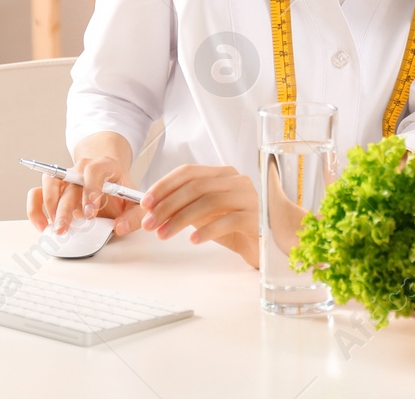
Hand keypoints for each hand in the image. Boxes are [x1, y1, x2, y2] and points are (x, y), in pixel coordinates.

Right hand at [27, 155, 141, 237]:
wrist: (108, 177)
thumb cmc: (119, 190)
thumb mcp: (134, 200)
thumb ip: (134, 215)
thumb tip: (120, 228)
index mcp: (104, 166)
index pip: (94, 170)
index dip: (91, 189)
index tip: (90, 211)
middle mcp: (81, 168)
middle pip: (69, 181)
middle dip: (65, 207)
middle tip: (65, 227)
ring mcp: (65, 177)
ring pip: (49, 184)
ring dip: (49, 206)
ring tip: (54, 227)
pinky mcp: (53, 187)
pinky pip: (36, 193)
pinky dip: (35, 209)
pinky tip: (42, 225)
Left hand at [141, 164, 259, 268]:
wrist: (268, 244)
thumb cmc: (234, 228)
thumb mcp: (205, 215)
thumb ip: (184, 207)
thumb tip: (151, 209)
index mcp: (222, 174)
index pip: (189, 172)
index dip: (164, 185)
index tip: (146, 203)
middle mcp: (236, 181)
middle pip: (196, 186)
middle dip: (167, 205)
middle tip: (149, 224)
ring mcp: (248, 197)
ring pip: (209, 201)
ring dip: (181, 219)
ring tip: (164, 234)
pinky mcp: (257, 217)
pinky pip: (228, 220)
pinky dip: (207, 230)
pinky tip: (193, 240)